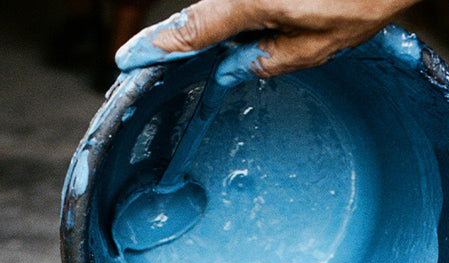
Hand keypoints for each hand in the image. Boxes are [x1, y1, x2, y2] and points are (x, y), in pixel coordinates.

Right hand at [150, 0, 411, 76]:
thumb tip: (233, 70)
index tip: (128, 60)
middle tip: (189, 59)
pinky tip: (281, 14)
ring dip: (237, 17)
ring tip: (271, 29)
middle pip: (209, 10)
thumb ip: (270, 60)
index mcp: (250, 1)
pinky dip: (250, 6)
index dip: (158, 47)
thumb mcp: (320, 45)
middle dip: (203, 37)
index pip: (191, 31)